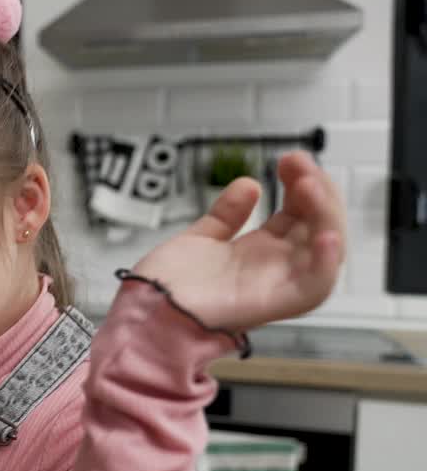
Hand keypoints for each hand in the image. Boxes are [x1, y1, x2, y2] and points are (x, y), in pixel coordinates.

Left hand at [131, 150, 344, 330]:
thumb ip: (226, 214)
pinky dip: (327, 262)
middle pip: (316, 227)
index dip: (300, 186)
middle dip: (316, 190)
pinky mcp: (274, 304)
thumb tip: (250, 184)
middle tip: (297, 161)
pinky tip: (325, 234)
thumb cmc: (165, 284)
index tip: (288, 160)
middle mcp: (272, 268)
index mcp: (257, 254)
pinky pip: (316, 287)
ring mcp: (276, 285)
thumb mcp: (201, 238)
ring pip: (324, 250)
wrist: (143, 309)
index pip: (297, 216)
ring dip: (326, 214)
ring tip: (309, 184)